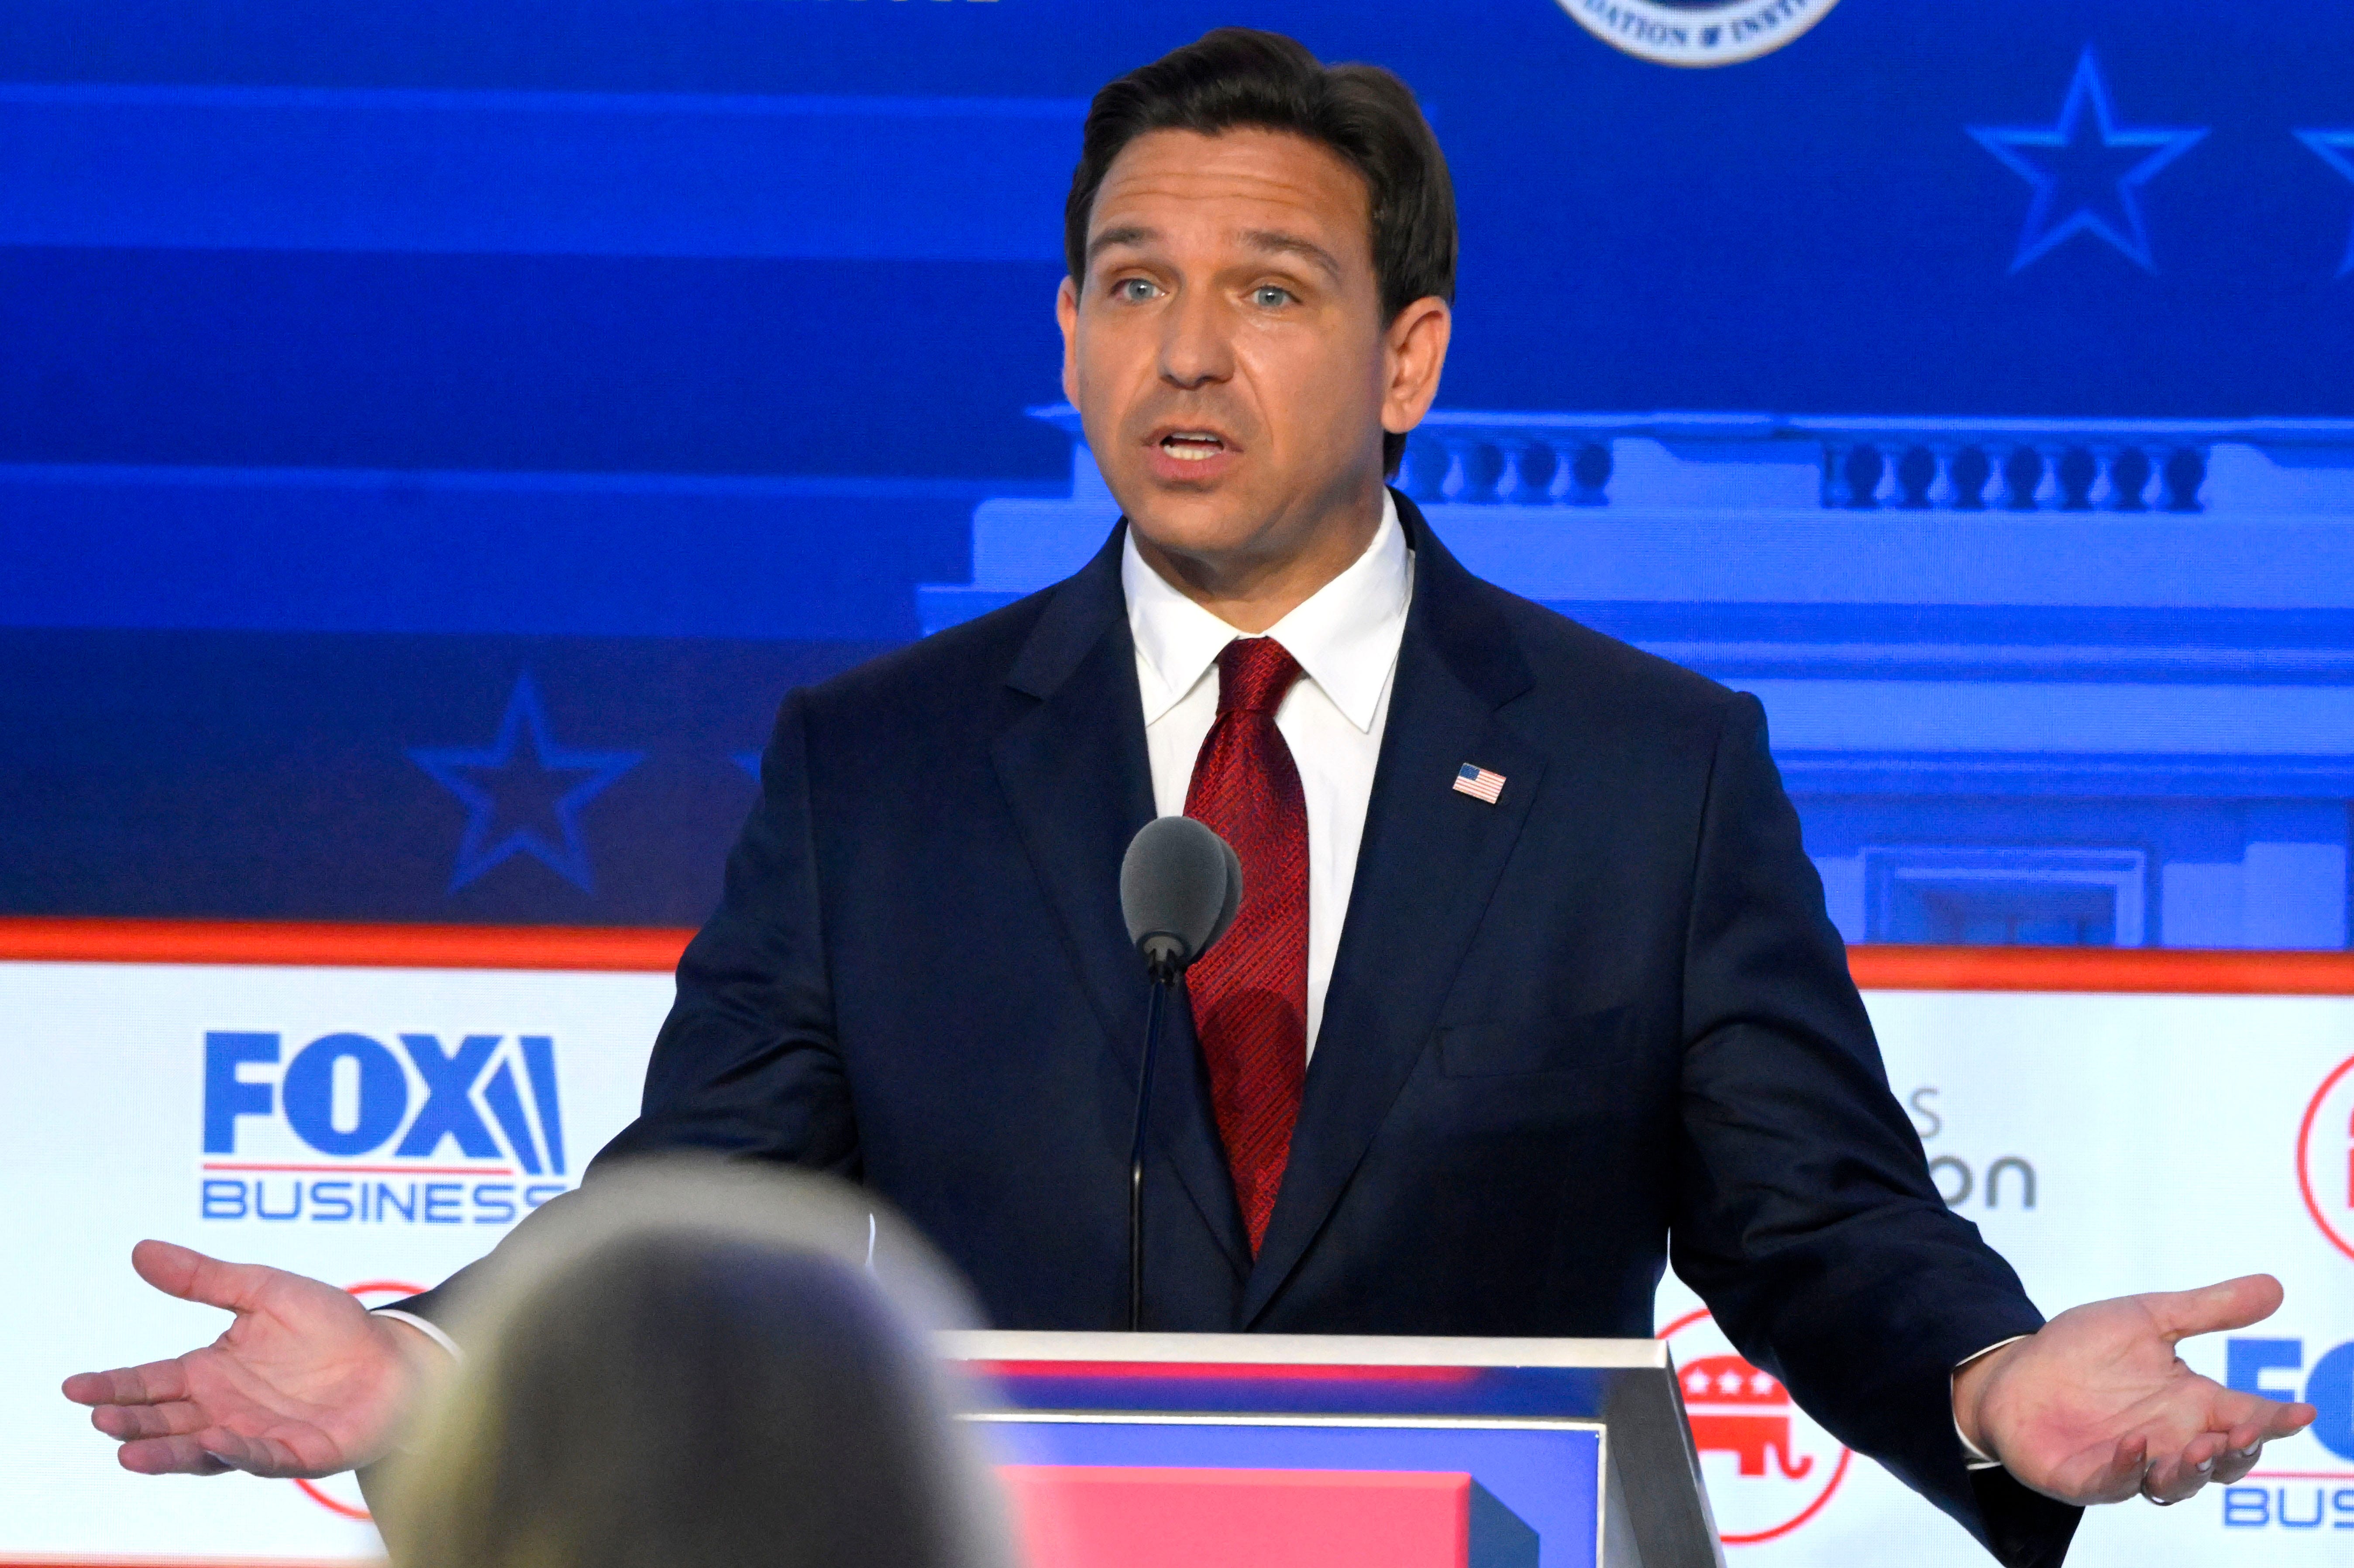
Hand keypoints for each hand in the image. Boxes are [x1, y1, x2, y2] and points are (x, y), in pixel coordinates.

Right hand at [61, 1240, 440, 1476]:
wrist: (396, 1355)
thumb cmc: (332, 1326)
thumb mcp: (264, 1291)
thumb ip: (204, 1278)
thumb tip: (141, 1250)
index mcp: (211, 1372)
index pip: (150, 1382)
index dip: (113, 1385)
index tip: (74, 1386)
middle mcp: (225, 1410)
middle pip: (166, 1421)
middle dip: (132, 1422)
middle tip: (100, 1417)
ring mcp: (257, 1436)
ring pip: (202, 1450)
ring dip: (169, 1452)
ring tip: (131, 1454)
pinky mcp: (297, 1454)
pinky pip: (263, 1458)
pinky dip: (240, 1453)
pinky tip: (219, 1443)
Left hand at [1953, 1274, 2316, 1506]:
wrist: (2014, 1372)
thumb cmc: (2083, 1350)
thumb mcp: (2146, 1319)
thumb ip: (2206, 1309)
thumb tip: (2274, 1286)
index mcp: (2191, 1405)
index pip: (2247, 1417)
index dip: (2276, 1419)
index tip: (2301, 1411)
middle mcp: (2169, 1441)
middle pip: (2221, 1462)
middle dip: (2238, 1452)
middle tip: (2245, 1432)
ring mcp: (2129, 1464)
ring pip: (2175, 1483)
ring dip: (2192, 1470)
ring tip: (2202, 1447)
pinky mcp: (2084, 1478)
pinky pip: (2112, 1484)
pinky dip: (2126, 1469)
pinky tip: (2134, 1446)